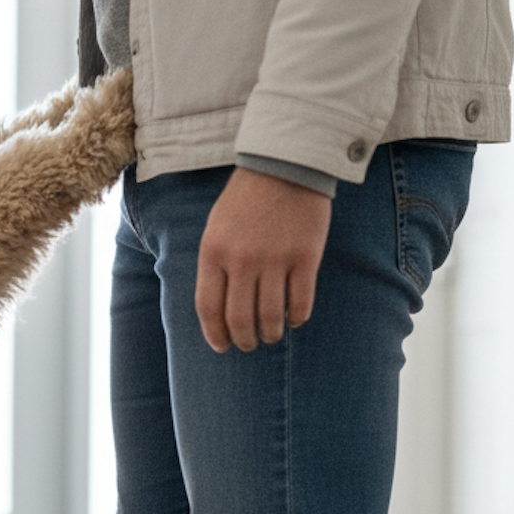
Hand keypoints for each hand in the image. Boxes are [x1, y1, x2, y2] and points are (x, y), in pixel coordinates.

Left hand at [195, 167, 331, 352]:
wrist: (283, 166)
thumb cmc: (245, 199)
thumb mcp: (216, 228)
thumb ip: (215, 265)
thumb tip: (218, 308)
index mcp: (213, 252)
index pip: (209, 307)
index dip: (215, 334)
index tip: (221, 346)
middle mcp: (241, 260)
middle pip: (239, 319)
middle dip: (243, 340)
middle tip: (248, 345)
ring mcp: (275, 260)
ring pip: (271, 317)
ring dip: (270, 334)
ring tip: (271, 335)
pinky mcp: (305, 258)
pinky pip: (301, 303)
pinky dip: (297, 318)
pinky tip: (295, 319)